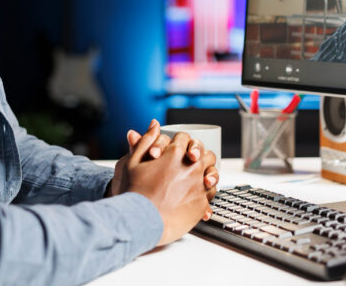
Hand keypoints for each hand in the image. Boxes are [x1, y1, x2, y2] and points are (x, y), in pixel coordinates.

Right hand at [123, 129, 215, 245]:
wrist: (140, 222)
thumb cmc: (134, 192)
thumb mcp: (133, 161)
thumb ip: (146, 140)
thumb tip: (154, 124)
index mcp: (175, 153)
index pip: (185, 138)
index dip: (180, 142)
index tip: (177, 150)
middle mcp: (191, 166)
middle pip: (204, 153)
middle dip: (198, 155)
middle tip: (190, 162)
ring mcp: (199, 185)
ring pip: (212, 172)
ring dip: (206, 172)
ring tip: (196, 178)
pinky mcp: (202, 204)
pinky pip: (211, 194)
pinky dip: (205, 193)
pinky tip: (196, 195)